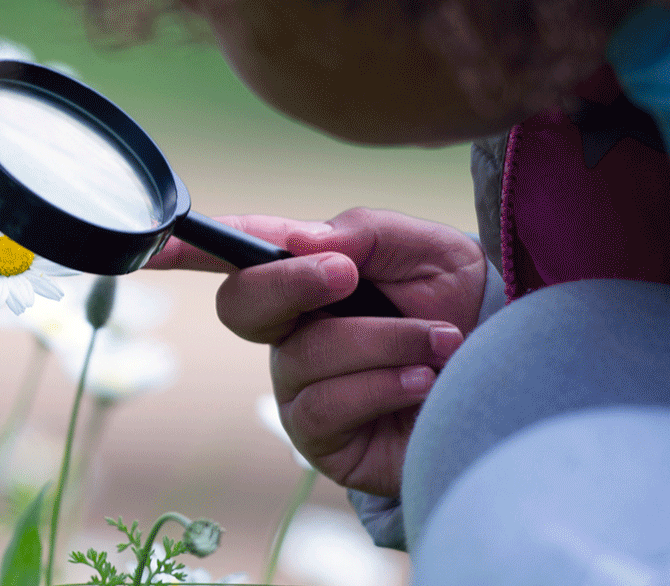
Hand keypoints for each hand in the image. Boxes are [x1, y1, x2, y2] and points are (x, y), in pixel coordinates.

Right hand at [146, 208, 485, 496]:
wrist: (513, 377)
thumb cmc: (461, 306)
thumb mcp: (426, 248)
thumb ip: (362, 231)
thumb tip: (301, 242)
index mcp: (306, 277)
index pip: (237, 257)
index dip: (188, 249)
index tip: (156, 242)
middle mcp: (291, 332)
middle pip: (241, 305)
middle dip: (291, 284)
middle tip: (348, 274)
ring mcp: (301, 387)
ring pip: (303, 354)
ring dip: (382, 340)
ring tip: (439, 342)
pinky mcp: (322, 439)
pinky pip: (325, 406)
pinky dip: (382, 385)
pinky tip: (423, 384)